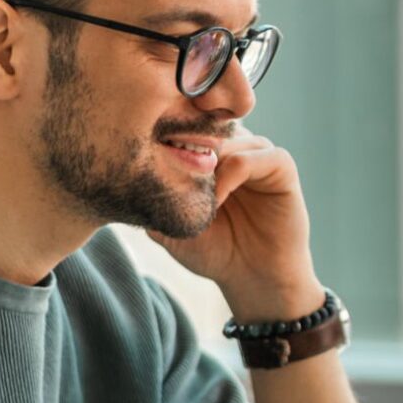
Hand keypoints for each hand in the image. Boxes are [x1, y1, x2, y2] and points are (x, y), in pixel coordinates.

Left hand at [148, 131, 321, 318]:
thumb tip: (121, 173)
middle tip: (170, 173)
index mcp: (211, 154)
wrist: (252, 278)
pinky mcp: (281, 167)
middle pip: (208, 124)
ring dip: (209, 163)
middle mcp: (236, 147)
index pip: (188, 123)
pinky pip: (256, 155)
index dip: (169, 136)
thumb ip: (152, 197)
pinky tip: (218, 201)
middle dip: (186, 145)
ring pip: (230, 137)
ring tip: (196, 196)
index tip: (148, 160)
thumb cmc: (213, 251)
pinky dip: (232, 174)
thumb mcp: (170, 224)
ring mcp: (260, 154)